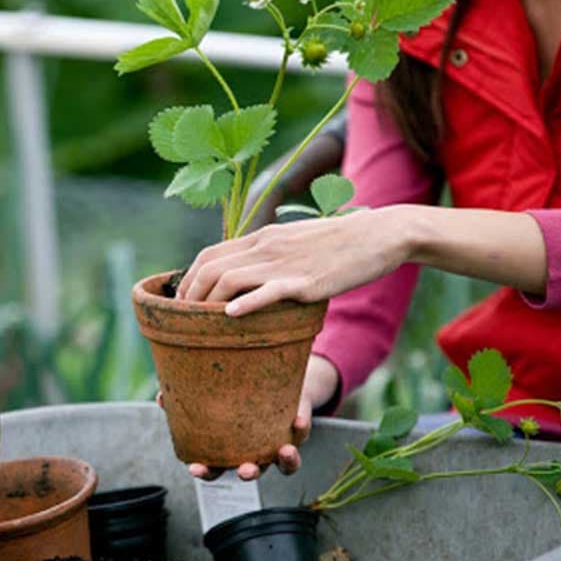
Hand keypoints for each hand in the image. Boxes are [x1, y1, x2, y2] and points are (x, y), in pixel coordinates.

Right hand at [157, 355, 339, 479]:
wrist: (277, 384)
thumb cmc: (239, 394)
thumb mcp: (215, 394)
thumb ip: (188, 396)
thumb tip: (161, 394)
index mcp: (231, 450)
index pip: (216, 469)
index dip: (206, 472)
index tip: (194, 468)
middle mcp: (256, 453)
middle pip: (252, 472)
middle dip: (248, 473)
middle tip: (244, 470)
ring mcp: (278, 444)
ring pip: (284, 465)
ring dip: (285, 461)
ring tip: (283, 450)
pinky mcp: (297, 430)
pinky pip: (301, 434)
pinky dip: (300, 428)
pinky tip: (297, 418)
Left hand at [177, 206, 412, 314]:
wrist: (379, 235)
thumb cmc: (339, 245)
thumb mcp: (296, 243)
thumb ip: (270, 257)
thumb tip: (248, 281)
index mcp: (262, 237)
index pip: (209, 255)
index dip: (187, 279)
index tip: (181, 302)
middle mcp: (266, 247)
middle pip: (210, 268)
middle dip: (188, 295)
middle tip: (180, 320)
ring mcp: (285, 263)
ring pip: (229, 278)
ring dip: (206, 303)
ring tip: (195, 325)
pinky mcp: (306, 282)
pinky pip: (268, 290)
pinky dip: (245, 303)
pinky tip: (230, 316)